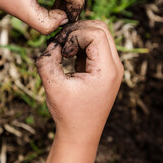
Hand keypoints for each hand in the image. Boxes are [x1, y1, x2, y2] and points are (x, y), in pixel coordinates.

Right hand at [36, 20, 122, 162]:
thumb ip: (47, 61)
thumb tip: (52, 43)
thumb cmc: (68, 113)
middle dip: (78, 31)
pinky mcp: (105, 69)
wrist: (80, 134)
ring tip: (64, 52)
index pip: (96, 33)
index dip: (75, 34)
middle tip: (61, 46)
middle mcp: (115, 66)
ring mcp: (112, 67)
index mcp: (107, 70)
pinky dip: (81, 44)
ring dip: (79, 36)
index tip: (62, 51)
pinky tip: (69, 57)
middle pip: (101, 28)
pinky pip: (96, 45)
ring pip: (100, 34)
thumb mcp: (53, 86)